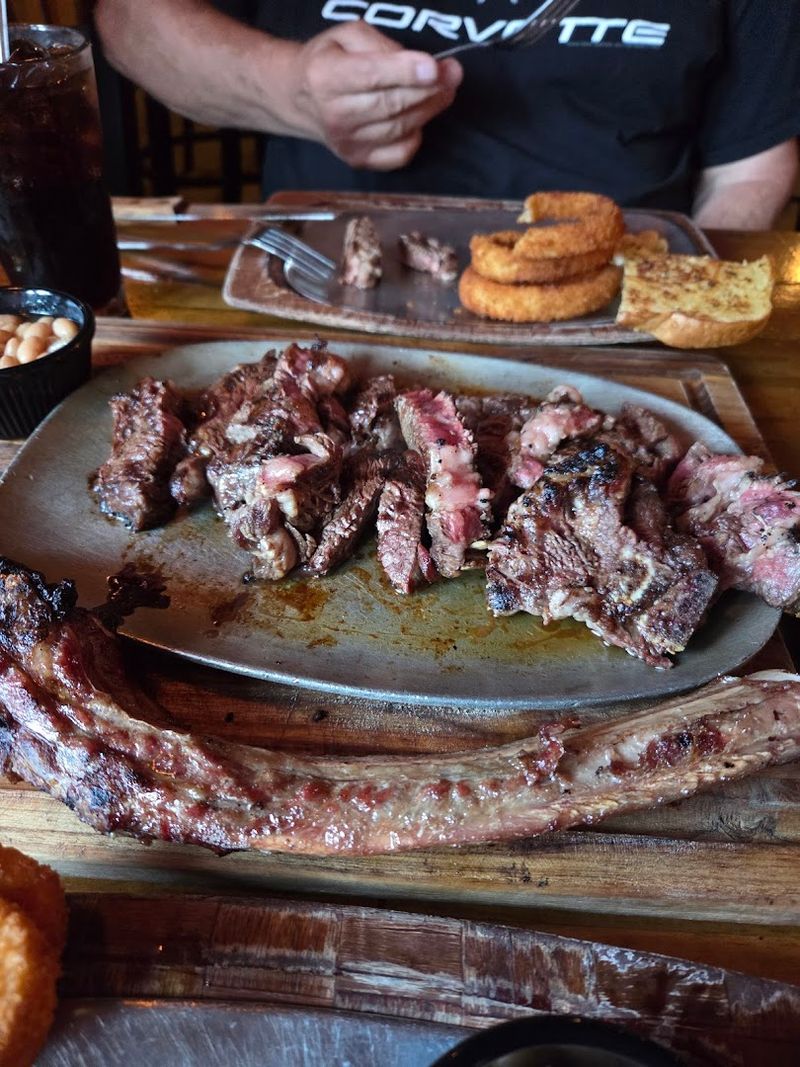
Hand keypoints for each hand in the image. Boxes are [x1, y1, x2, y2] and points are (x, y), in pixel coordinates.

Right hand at [294, 21, 462, 169]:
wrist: (299, 97)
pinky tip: (418, 117)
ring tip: (444, 90)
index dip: (406, 73)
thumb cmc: (328, 61)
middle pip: (392, 105)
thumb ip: (380, 45)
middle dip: (429, 89)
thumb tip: (417, 64)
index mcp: (326, 78)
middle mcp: (334, 115)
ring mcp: (347, 143)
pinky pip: (399, 153)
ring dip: (429, 108)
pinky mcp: (360, 160)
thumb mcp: (346, 36)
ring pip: (401, 128)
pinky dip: (416, 136)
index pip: (372, 77)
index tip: (434, 68)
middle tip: (452, 73)